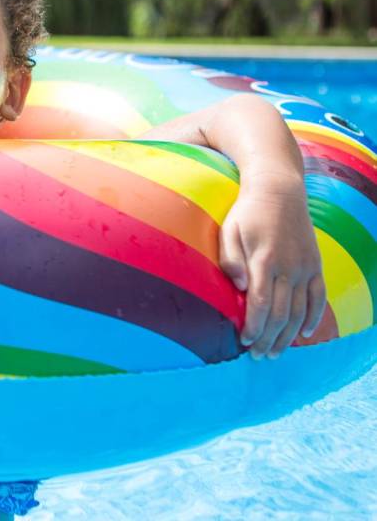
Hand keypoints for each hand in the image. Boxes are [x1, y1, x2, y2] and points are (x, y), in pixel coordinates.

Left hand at [218, 174, 325, 358]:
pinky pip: (318, 297)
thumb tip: (238, 287)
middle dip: (268, 339)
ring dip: (287, 336)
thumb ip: (231, 259)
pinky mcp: (315, 265)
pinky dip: (312, 318)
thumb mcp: (229, 230)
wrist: (279, 191)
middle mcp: (289, 267)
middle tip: (258, 356)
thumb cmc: (247, 213)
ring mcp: (305, 267)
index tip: (244, 341)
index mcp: (264, 260)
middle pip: (281, 313)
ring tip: (275, 353)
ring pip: (299, 311)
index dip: (254, 326)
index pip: (261, 303)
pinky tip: (303, 334)